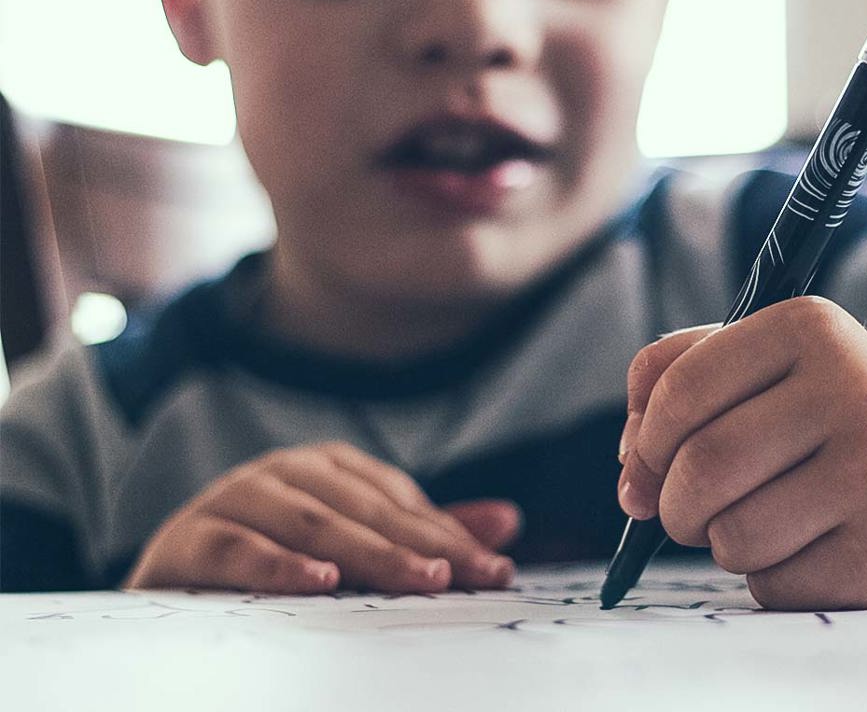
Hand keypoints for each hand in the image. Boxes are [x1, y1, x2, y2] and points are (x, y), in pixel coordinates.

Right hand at [124, 441, 520, 592]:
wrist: (170, 584)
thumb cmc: (274, 557)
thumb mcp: (355, 545)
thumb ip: (425, 535)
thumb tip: (509, 521)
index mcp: (328, 467)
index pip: (401, 501)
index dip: (451, 536)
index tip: (497, 571)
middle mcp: (284, 472)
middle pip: (363, 509)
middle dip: (421, 547)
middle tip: (465, 578)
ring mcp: (235, 498)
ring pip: (310, 523)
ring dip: (365, 552)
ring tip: (415, 578)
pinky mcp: (190, 537)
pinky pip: (239, 548)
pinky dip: (279, 564)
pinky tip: (319, 582)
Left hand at [617, 297, 866, 610]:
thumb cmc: (822, 421)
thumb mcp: (759, 368)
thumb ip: (670, 385)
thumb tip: (630, 475)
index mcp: (813, 327)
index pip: (681, 388)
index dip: (645, 438)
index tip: (652, 458)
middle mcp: (856, 393)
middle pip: (703, 466)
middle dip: (673, 502)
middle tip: (687, 508)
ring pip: (731, 535)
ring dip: (720, 542)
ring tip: (759, 521)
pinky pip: (771, 585)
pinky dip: (768, 577)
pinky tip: (808, 548)